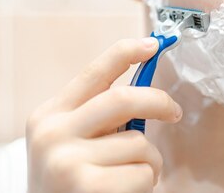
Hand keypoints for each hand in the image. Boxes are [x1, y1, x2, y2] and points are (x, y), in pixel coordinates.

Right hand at [26, 38, 181, 192]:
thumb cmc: (70, 184)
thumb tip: (148, 92)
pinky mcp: (84, 186)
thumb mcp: (72, 143)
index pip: (94, 72)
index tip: (154, 43)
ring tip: (131, 177)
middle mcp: (52, 133)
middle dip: (159, 102)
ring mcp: (65, 160)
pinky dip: (145, 184)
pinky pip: (141, 173)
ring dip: (150, 162)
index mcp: (49, 115)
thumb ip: (99, 118)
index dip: (126, 52)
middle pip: (124, 98)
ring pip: (139, 142)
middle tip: (174, 112)